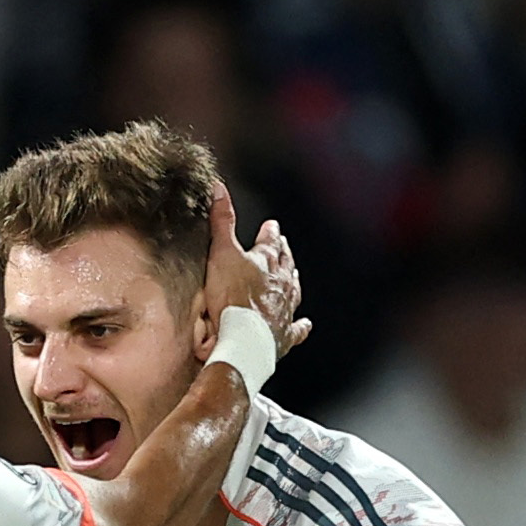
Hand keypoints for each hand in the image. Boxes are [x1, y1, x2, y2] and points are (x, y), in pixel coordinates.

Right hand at [201, 182, 310, 356]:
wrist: (242, 337)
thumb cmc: (231, 297)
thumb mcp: (220, 252)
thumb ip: (221, 221)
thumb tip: (220, 188)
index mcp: (267, 262)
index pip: (271, 241)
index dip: (270, 232)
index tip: (271, 226)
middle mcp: (281, 283)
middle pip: (285, 264)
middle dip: (283, 254)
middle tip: (283, 246)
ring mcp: (285, 309)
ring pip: (293, 291)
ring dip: (292, 281)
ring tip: (293, 274)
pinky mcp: (284, 334)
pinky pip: (297, 328)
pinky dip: (301, 325)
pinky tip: (306, 323)